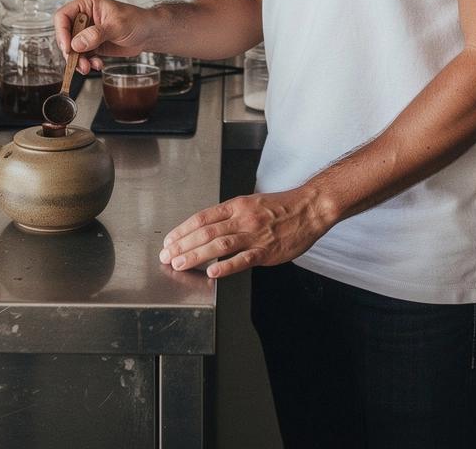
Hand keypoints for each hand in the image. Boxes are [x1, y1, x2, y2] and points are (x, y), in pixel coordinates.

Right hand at [53, 0, 154, 73]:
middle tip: (78, 62)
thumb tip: (77, 44)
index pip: (63, 16)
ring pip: (72, 49)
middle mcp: (84, 18)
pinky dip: (86, 63)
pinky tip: (97, 64)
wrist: (148, 33)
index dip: (62, 33)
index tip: (68, 48)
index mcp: (86, 5)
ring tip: (88, 67)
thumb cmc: (136, 21)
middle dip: (71, 52)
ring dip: (78, 61)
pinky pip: (82, 56)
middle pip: (65, 35)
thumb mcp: (117, 26)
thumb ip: (96, 34)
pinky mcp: (91, 45)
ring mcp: (86, 32)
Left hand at [159, 187, 335, 278]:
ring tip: (179, 263)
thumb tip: (209, 228)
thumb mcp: (250, 203)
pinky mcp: (266, 250)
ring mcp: (253, 234)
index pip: (201, 218)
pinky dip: (226, 266)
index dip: (182, 230)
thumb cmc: (281, 206)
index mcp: (235, 206)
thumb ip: (230, 216)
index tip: (169, 240)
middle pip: (205, 231)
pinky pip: (243, 259)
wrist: (309, 208)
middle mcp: (241, 218)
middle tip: (166, 256)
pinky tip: (212, 272)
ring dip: (195, 255)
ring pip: (218, 244)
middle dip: (182, 244)